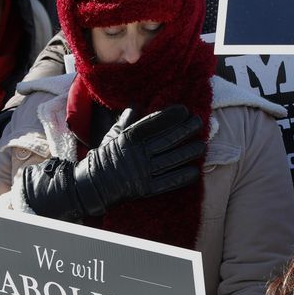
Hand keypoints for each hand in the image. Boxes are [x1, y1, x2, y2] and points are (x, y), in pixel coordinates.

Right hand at [22, 105, 204, 220]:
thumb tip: (135, 105)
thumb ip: (126, 121)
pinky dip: (182, 177)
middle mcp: (137, 154)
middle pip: (166, 139)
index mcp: (128, 138)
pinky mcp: (145, 189)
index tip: (184, 110)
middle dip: (185, 130)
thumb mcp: (112, 136)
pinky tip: (195, 171)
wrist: (92, 186)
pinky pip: (167, 182)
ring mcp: (142, 172)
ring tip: (202, 145)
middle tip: (199, 122)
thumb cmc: (103, 157)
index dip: (170, 116)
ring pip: (171, 159)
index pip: (152, 123)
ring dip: (189, 152)